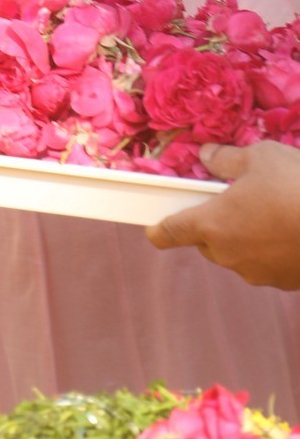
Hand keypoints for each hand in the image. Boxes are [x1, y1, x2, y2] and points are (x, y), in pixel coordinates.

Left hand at [146, 141, 299, 289]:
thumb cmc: (296, 187)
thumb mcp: (259, 157)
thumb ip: (226, 159)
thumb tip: (206, 156)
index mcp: (211, 224)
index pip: (170, 232)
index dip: (158, 229)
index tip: (152, 229)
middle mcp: (228, 254)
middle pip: (205, 241)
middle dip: (212, 223)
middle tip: (232, 199)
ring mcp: (257, 272)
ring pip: (237, 253)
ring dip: (243, 236)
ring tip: (269, 210)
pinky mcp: (284, 282)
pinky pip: (265, 263)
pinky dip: (269, 248)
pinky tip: (289, 228)